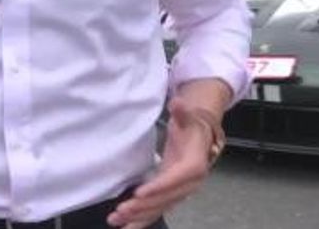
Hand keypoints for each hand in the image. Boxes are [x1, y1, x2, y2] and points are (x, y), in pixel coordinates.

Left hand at [107, 97, 215, 227]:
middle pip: (165, 198)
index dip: (158, 187)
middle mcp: (189, 184)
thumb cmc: (192, 128)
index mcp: (194, 166)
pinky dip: (141, 220)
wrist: (202, 138)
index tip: (139, 193)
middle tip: (122, 210)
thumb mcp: (189, 117)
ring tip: (117, 220)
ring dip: (138, 217)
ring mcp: (179, 192)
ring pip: (159, 208)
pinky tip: (125, 227)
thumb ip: (183, 111)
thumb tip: (177, 102)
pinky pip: (156, 210)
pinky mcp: (170, 195)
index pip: (175, 179)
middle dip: (143, 206)